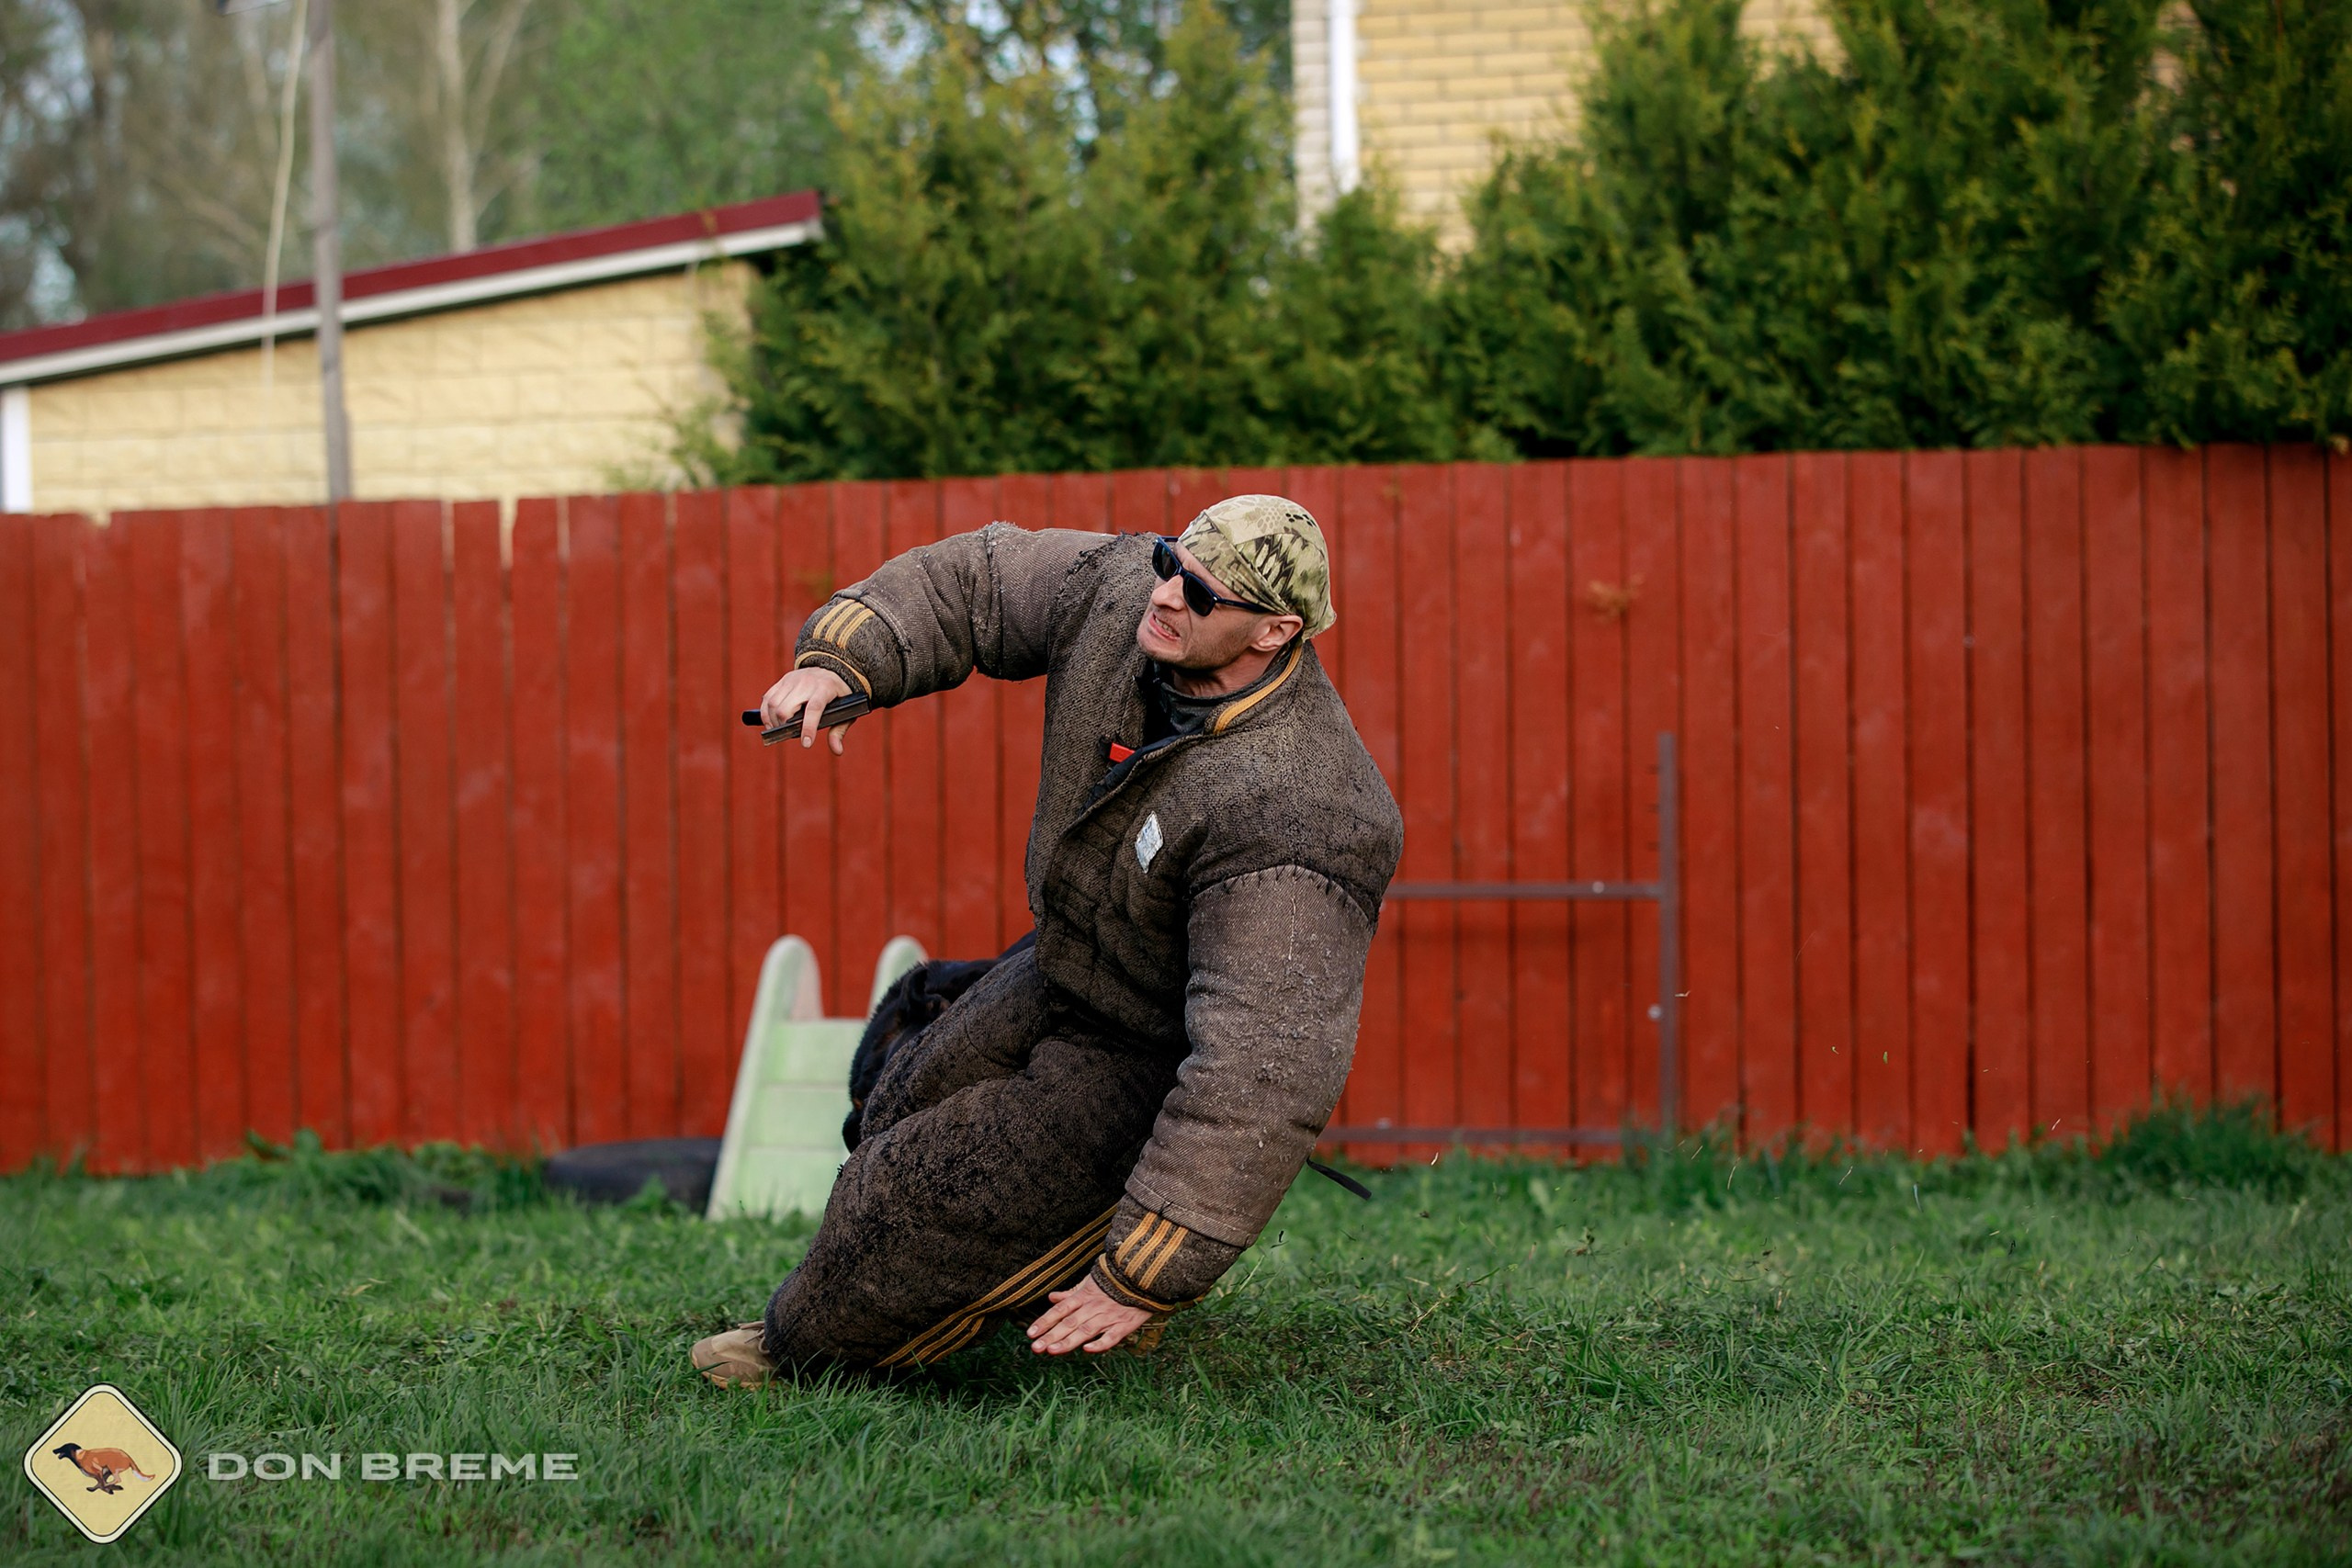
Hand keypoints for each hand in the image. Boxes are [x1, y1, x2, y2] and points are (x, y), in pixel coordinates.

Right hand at [758, 666, 854, 753]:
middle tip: (789, 734)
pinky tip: (771, 721)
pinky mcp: (783, 680)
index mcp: (825, 689)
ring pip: (772, 704)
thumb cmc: (839, 693)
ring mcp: (792, 680)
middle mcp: (806, 683)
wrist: (832, 667)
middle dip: (784, 726)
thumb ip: (839, 730)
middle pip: (785, 708)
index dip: (808, 728)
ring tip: (779, 729)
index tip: (806, 743)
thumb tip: (837, 751)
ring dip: (772, 721)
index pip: (813, 709)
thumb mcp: (846, 709)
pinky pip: (768, 698)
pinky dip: (765, 712)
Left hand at [1026, 1274, 1151, 1354]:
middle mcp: (1093, 1307)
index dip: (1044, 1322)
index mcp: (1084, 1297)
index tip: (1030, 1334)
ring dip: (1068, 1341)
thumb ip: (1070, 1294)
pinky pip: (1111, 1336)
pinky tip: (1088, 1350)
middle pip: (1069, 1323)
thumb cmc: (1114, 1282)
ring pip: (1086, 1330)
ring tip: (1051, 1351)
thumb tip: (1051, 1298)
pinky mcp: (1124, 1325)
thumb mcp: (1090, 1283)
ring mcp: (1108, 1316)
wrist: (1144, 1278)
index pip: (1060, 1311)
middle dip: (1051, 1335)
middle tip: (1035, 1348)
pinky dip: (1100, 1343)